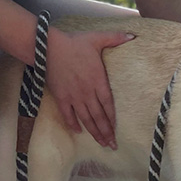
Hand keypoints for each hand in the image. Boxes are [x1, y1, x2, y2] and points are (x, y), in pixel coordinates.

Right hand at [44, 27, 133, 148]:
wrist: (49, 47)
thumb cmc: (74, 43)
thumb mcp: (97, 38)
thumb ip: (115, 38)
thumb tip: (132, 35)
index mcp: (97, 80)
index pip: (108, 104)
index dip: (112, 118)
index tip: (117, 130)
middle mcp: (87, 91)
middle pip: (98, 116)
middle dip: (106, 132)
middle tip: (112, 145)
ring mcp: (73, 96)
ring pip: (86, 118)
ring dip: (94, 132)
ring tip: (101, 143)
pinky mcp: (61, 97)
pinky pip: (68, 114)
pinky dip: (73, 124)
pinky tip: (78, 132)